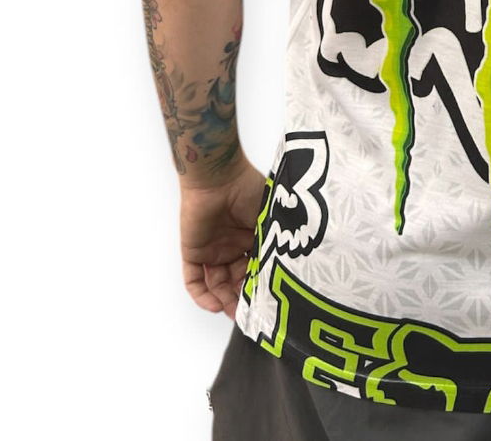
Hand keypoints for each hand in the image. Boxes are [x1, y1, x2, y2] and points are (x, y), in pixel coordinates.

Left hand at [178, 157, 265, 319]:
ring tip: (236, 313)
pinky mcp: (193, 252)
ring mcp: (212, 250)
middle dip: (244, 298)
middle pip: (238, 280)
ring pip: (217, 284)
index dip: (263, 284)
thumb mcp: (273, 219)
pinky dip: (202, 296)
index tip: (272, 301)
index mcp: (254, 236)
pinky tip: (215, 306)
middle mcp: (233, 245)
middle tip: (254, 314)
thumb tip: (297, 265)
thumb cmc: (249, 189)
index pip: (258, 268)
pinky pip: (194, 280)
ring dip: (225, 300)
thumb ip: (281, 240)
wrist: (219, 177)